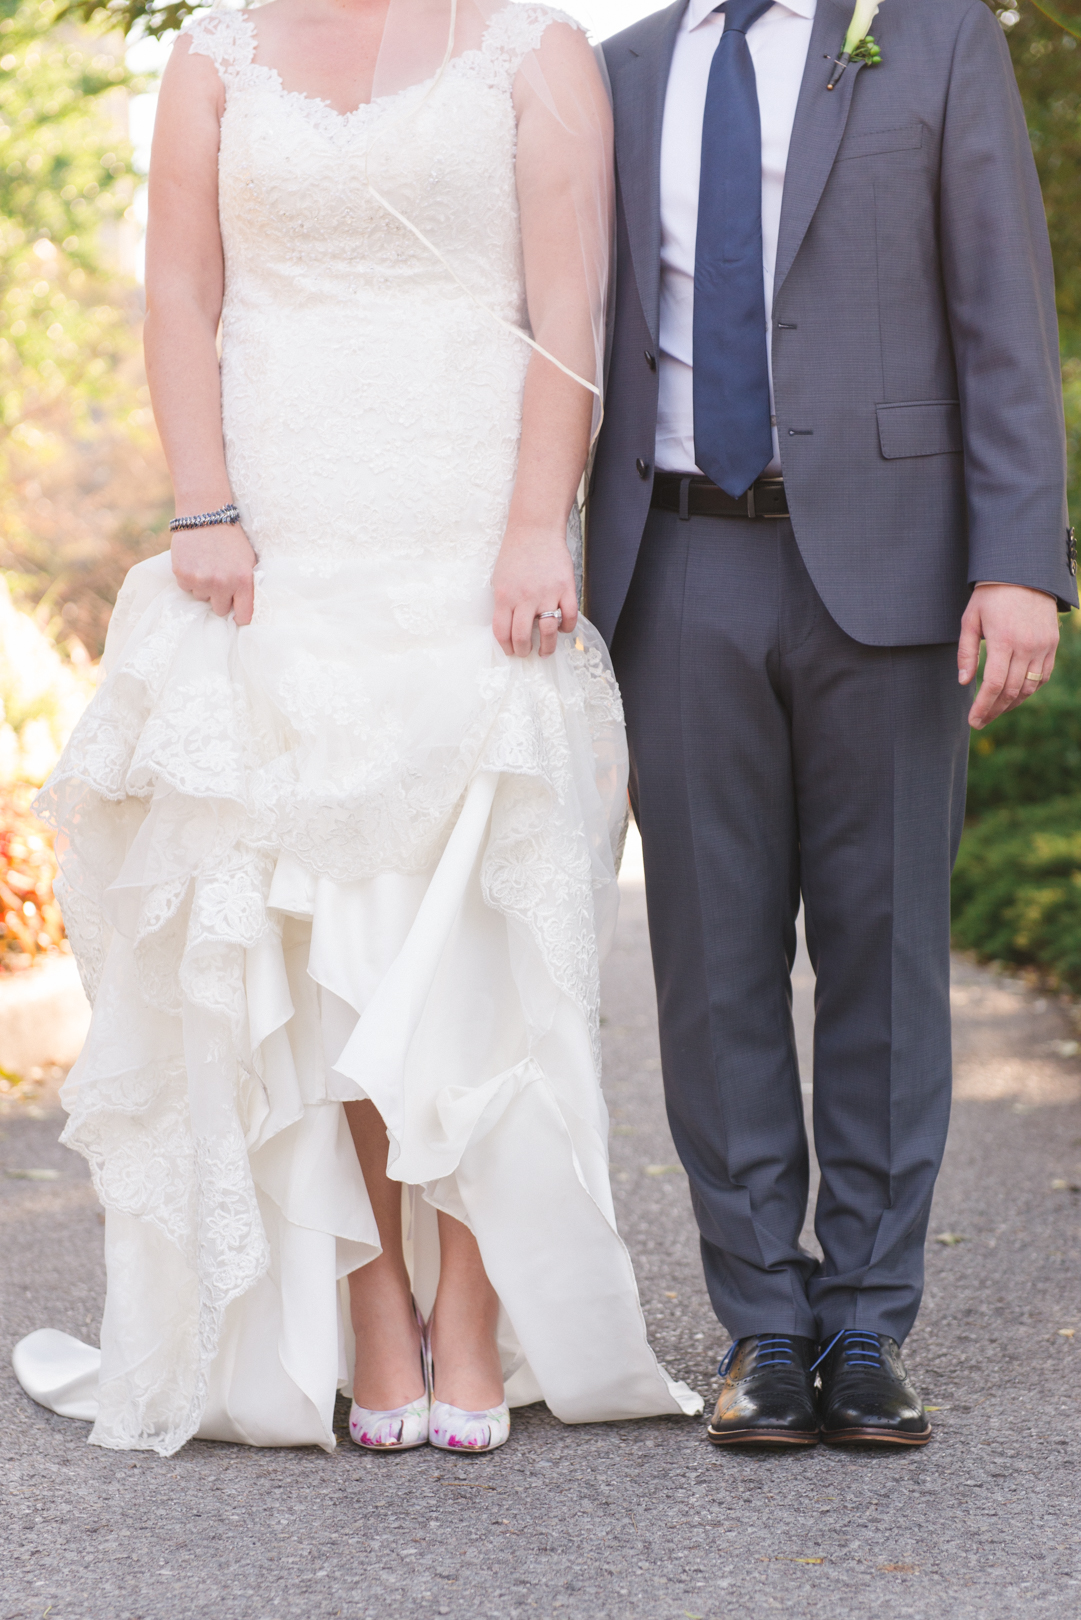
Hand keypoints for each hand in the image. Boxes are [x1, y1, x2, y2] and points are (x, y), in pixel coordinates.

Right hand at [171, 521, 257, 626]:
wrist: (205, 513)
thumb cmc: (230, 538)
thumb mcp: (248, 560)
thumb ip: (247, 584)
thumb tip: (242, 609)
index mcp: (243, 580)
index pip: (244, 615)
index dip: (240, 617)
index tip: (236, 615)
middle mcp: (223, 584)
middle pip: (220, 610)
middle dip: (220, 598)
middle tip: (218, 580)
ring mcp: (201, 580)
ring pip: (202, 598)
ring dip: (203, 587)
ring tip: (206, 565)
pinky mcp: (183, 575)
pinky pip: (186, 588)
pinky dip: (189, 578)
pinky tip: (194, 561)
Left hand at [491, 522, 578, 657]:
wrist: (535, 529)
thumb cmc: (515, 554)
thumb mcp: (499, 579)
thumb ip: (503, 603)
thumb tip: (508, 628)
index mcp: (504, 596)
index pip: (502, 632)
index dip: (506, 647)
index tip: (510, 651)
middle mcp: (525, 598)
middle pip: (522, 637)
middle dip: (524, 651)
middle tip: (526, 652)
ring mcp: (547, 594)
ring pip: (548, 631)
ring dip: (547, 647)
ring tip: (545, 651)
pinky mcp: (566, 588)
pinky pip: (570, 617)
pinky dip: (567, 628)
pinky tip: (562, 628)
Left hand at [958, 583, 1059, 729]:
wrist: (1024, 574)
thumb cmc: (990, 596)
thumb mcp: (970, 620)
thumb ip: (966, 652)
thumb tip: (963, 682)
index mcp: (1003, 640)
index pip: (995, 684)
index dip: (983, 706)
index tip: (973, 721)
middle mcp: (1026, 646)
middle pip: (1012, 691)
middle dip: (994, 710)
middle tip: (980, 721)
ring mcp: (1043, 646)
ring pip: (1030, 687)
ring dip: (1012, 704)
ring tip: (995, 711)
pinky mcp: (1052, 644)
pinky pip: (1043, 676)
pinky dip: (1030, 690)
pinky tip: (1015, 695)